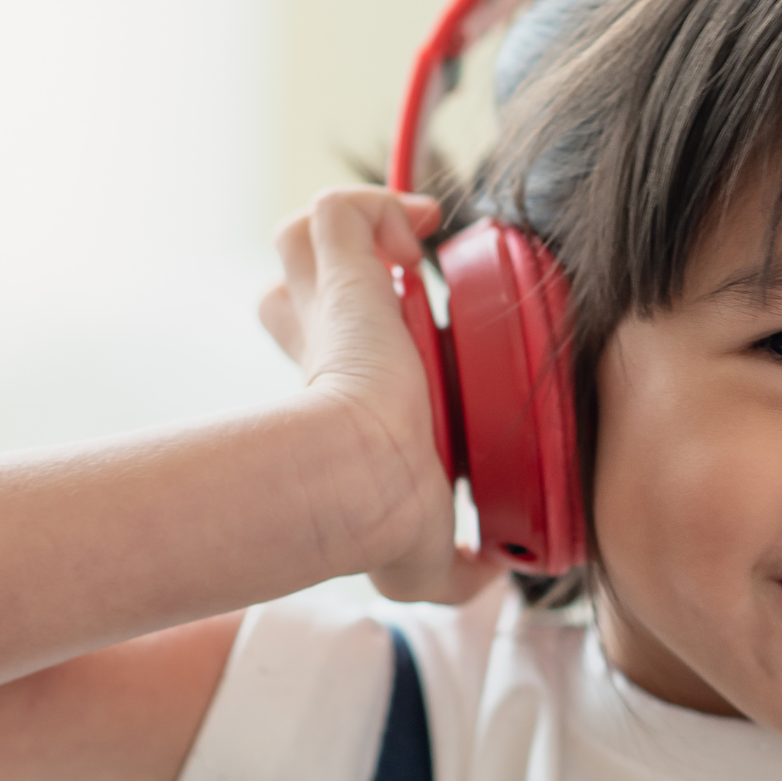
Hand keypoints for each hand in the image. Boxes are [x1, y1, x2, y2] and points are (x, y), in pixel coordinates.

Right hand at [258, 187, 502, 603]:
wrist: (363, 479)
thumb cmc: (378, 519)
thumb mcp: (419, 560)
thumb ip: (456, 568)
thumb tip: (489, 574)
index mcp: (331, 404)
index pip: (309, 353)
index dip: (336, 338)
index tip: (394, 348)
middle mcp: (318, 350)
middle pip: (292, 284)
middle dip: (332, 275)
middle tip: (396, 284)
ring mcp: (323, 309)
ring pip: (304, 237)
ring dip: (354, 229)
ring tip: (409, 243)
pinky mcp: (337, 278)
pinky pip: (339, 211)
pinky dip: (378, 205)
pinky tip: (420, 226)